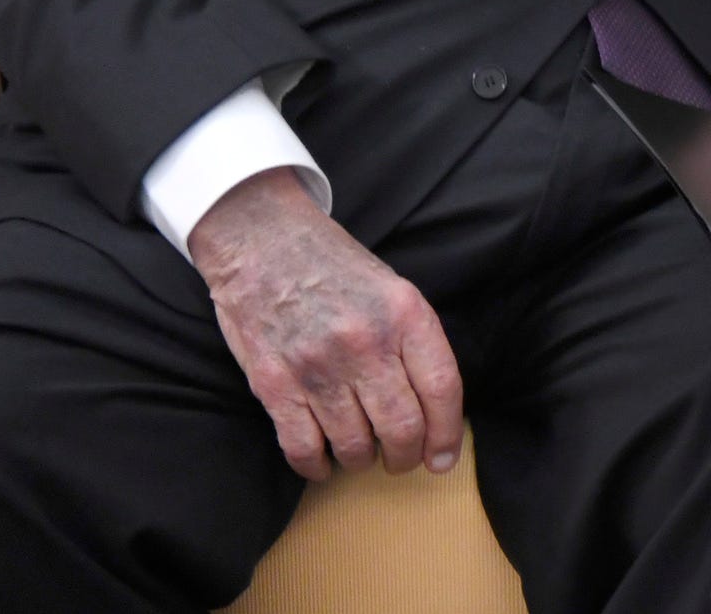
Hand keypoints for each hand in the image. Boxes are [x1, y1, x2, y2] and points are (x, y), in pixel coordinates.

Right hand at [187, 168, 462, 482]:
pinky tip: (323, 464)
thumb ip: (414, 341)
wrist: (263, 243)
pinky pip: (302, 448)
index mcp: (405, 315)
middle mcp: (366, 344)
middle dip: (407, 456)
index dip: (447, 433)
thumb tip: (434, 406)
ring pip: (355, 445)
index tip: (443, 459)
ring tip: (362, 454)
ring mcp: (318, 367)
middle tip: (401, 460)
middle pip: (403, 426)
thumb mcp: (393, 289)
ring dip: (363, 460)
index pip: (442, 388)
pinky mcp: (275, 385)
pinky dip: (316, 467)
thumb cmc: (334, 268)